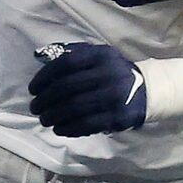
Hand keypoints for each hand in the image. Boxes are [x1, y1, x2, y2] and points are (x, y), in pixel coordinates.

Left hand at [29, 41, 147, 136]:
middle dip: (45, 100)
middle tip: (35, 107)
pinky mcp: (117, 117)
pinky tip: (59, 129)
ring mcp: (114, 97)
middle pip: (66, 88)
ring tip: (44, 119)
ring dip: (53, 116)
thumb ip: (73, 53)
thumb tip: (39, 57)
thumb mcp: (99, 55)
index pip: (65, 64)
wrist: (149, 91)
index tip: (33, 89)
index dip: (44, 77)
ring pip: (73, 108)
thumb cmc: (115, 72)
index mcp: (101, 55)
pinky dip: (68, 128)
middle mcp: (108, 74)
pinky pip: (86, 125)